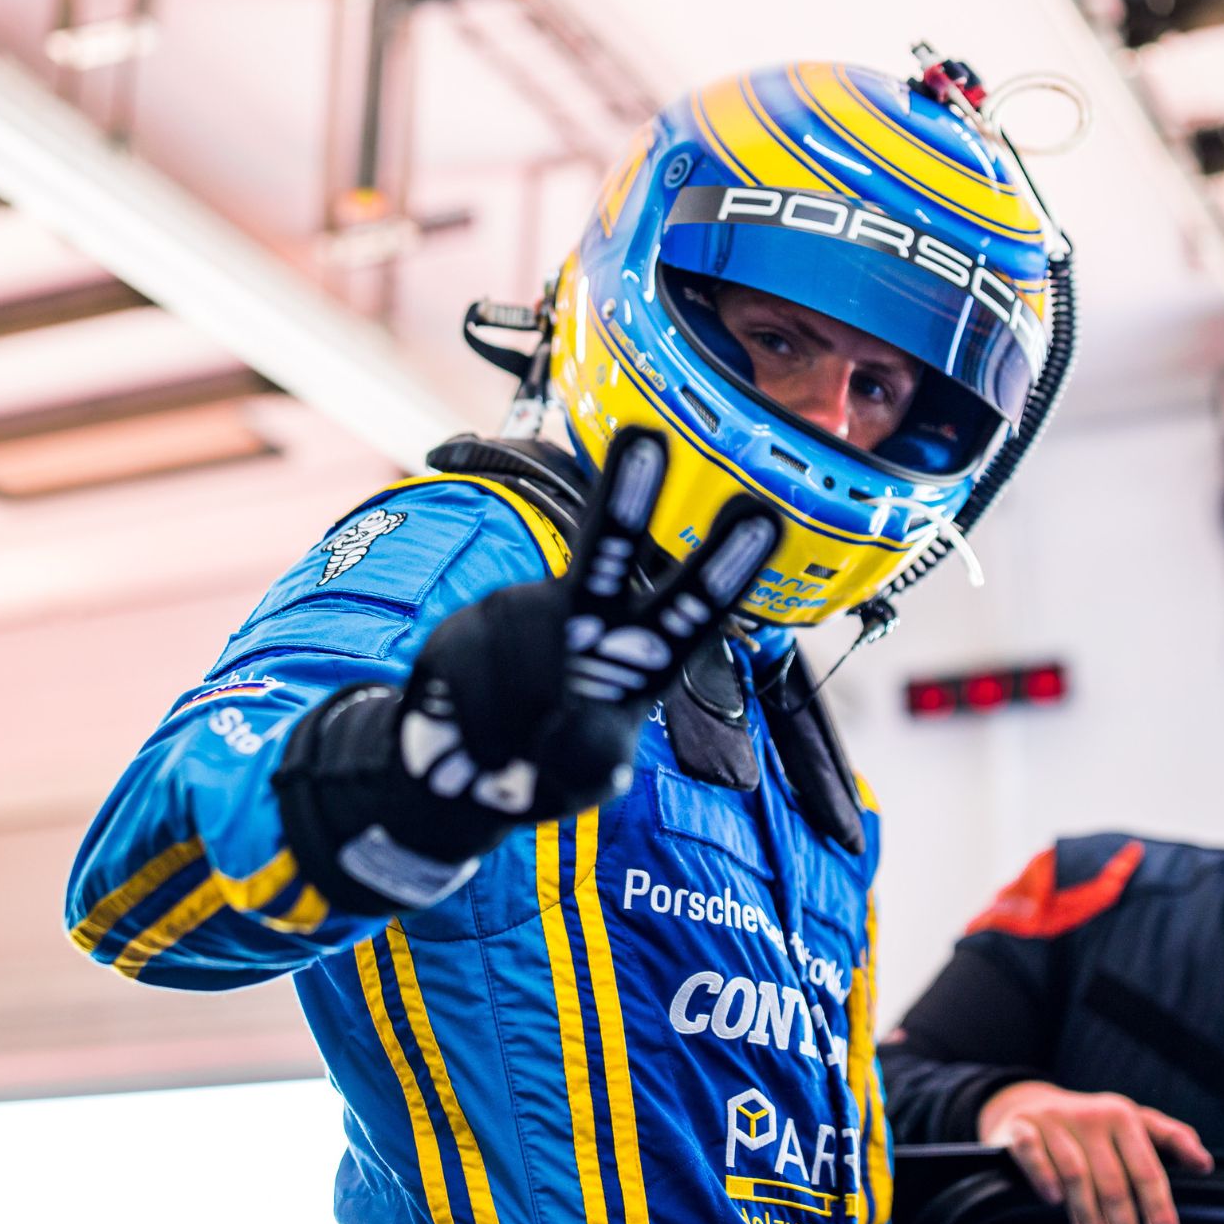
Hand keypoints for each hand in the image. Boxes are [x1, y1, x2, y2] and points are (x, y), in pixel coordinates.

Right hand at [275, 426, 781, 910]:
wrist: (460, 787)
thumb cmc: (545, 773)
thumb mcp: (583, 785)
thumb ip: (592, 759)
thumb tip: (575, 715)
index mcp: (638, 655)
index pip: (690, 608)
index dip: (724, 568)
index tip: (763, 518)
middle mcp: (584, 618)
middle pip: (611, 549)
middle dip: (628, 495)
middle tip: (649, 437)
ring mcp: (519, 614)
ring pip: (527, 642)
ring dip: (523, 711)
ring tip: (513, 755)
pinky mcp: (463, 628)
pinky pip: (475, 668)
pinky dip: (481, 722)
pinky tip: (478, 746)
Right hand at [978, 1080, 1213, 1223]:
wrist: (1028, 1104)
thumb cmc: (1091, 1125)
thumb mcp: (1131, 1123)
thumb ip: (1169, 1139)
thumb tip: (1206, 1164)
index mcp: (1123, 1117)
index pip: (1147, 1169)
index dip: (1159, 1209)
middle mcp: (1090, 1116)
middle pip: (1113, 1182)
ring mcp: (1054, 1121)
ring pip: (1075, 1175)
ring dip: (1088, 1219)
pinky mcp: (1021, 1128)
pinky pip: (1033, 1153)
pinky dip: (1044, 1176)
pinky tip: (1054, 1202)